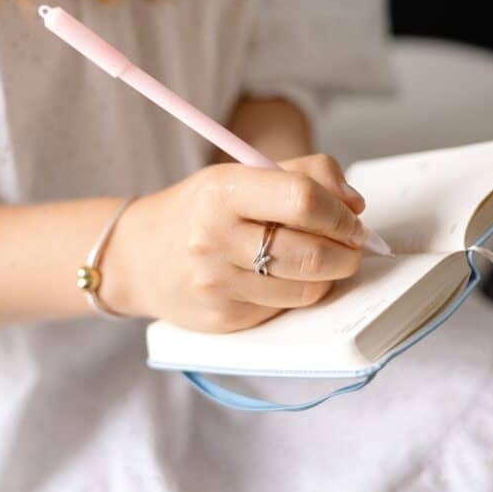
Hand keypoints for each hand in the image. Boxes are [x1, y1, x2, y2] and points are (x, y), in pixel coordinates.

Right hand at [105, 154, 366, 331]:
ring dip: (330, 274)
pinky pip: (286, 309)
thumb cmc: (199, 211)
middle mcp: (215, 239)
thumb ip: (303, 174)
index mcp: (222, 192)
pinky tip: (284, 277)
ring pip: (308, 288)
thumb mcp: (239, 174)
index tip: (352, 216)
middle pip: (313, 252)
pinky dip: (298, 292)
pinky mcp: (224, 318)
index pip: (303, 200)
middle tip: (352, 242)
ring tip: (321, 258)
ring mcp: (218, 284)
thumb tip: (355, 205)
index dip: (341, 212)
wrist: (137, 257)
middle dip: (349, 250)